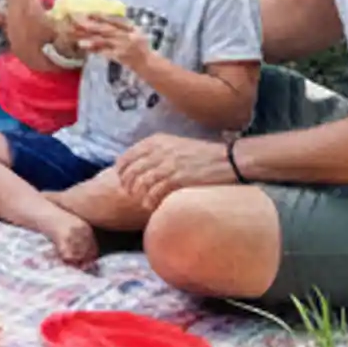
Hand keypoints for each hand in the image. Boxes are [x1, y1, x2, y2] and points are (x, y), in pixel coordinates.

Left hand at [73, 13, 152, 73]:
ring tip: (78, 38)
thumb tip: (106, 18)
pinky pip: (106, 52)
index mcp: (132, 28)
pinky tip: (86, 48)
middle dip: (91, 26)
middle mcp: (128, 35)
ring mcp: (124, 46)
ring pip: (104, 41)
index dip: (101, 17)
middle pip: (106, 30)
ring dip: (90, 39)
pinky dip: (95, 50)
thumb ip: (124, 26)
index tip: (89, 14)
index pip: (114, 20)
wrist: (150, 65)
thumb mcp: (137, 33)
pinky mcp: (121, 57)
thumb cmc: (142, 49)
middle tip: (78, 23)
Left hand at [115, 134, 235, 208]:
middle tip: (131, 194)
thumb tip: (138, 167)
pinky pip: (154, 193)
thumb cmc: (201, 155)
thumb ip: (156, 152)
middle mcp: (159, 151)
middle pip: (131, 172)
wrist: (226, 160)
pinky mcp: (177, 179)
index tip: (122, 180)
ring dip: (138, 195)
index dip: (121, 171)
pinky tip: (152, 205)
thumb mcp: (175, 145)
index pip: (127, 156)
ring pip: (140, 184)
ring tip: (143, 201)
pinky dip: (150, 201)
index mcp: (156, 141)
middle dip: (128, 185)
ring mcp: (167, 165)